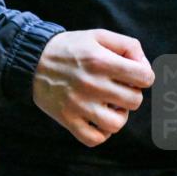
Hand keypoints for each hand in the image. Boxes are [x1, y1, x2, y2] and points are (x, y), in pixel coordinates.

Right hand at [32, 29, 154, 147]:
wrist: (31, 60)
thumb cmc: (69, 48)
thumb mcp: (98, 36)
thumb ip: (128, 46)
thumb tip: (145, 67)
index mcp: (101, 62)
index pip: (145, 77)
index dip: (143, 76)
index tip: (129, 75)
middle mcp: (92, 85)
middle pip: (134, 101)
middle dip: (130, 94)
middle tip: (116, 89)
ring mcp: (78, 105)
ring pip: (117, 124)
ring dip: (117, 115)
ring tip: (107, 106)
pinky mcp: (66, 119)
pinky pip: (94, 139)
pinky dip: (100, 134)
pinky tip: (97, 121)